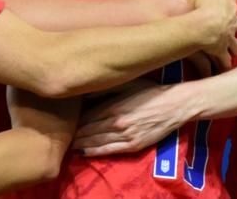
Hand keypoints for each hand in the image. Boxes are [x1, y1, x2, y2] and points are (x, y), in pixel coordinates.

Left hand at [73, 82, 193, 155]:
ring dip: (81, 143)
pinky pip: (109, 150)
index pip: (87, 116)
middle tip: (62, 135)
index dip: (75, 120)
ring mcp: (124, 135)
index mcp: (114, 106)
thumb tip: (87, 91)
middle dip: (75, 133)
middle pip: (89, 130)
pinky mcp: (133, 145)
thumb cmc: (151, 91)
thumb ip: (107, 89)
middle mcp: (116, 122)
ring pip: (96, 141)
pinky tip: (84, 152)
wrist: (174, 105)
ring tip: (69, 144)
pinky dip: (94, 151)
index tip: (64, 121)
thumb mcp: (128, 84)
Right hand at [192, 0, 236, 69]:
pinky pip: (225, 60)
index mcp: (230, 6)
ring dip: (235, 44)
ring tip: (233, 46)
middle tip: (230, 22)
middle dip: (235, 22)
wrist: (204, 27)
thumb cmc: (205, 5)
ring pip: (236, 43)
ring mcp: (229, 38)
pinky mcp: (222, 51)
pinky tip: (226, 67)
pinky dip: (226, 64)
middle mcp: (233, 23)